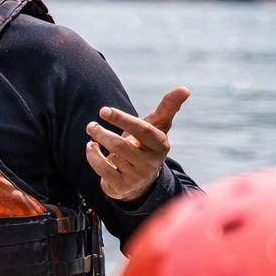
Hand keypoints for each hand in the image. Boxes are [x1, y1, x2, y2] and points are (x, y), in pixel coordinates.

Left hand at [86, 87, 189, 202]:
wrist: (140, 180)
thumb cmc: (146, 145)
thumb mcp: (157, 127)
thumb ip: (168, 107)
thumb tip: (185, 89)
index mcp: (160, 145)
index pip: (142, 130)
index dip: (122, 119)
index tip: (103, 110)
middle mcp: (151, 162)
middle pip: (121, 145)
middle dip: (102, 133)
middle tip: (91, 125)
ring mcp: (137, 176)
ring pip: (112, 155)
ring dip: (97, 142)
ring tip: (92, 132)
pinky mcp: (122, 187)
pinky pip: (103, 169)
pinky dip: (92, 156)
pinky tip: (90, 147)